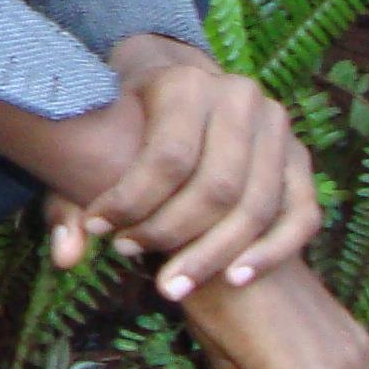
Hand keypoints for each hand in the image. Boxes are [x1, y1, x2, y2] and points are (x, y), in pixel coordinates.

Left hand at [39, 36, 320, 298]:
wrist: (174, 91)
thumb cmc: (124, 126)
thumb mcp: (87, 148)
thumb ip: (68, 204)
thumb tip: (66, 258)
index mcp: (186, 83)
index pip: (168, 158)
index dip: (133, 204)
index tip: (102, 232)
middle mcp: (239, 97)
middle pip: (217, 187)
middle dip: (173, 236)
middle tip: (134, 262)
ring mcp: (277, 127)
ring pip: (258, 206)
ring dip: (215, 255)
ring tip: (173, 285)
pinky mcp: (300, 158)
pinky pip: (302, 215)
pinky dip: (273, 252)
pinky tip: (235, 279)